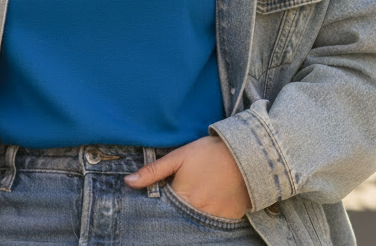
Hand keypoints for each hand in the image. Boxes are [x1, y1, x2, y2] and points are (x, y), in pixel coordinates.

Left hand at [124, 136, 251, 219]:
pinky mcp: (230, 218)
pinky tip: (213, 199)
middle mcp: (197, 212)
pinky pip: (215, 222)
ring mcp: (214, 217)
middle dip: (179, 208)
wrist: (247, 153)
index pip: (164, 209)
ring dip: (194, 211)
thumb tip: (128, 182)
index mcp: (182, 197)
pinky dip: (211, 214)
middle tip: (187, 192)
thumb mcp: (179, 156)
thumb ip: (153, 171)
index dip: (164, 201)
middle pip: (180, 216)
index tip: (168, 192)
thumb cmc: (210, 153)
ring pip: (197, 220)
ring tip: (200, 194)